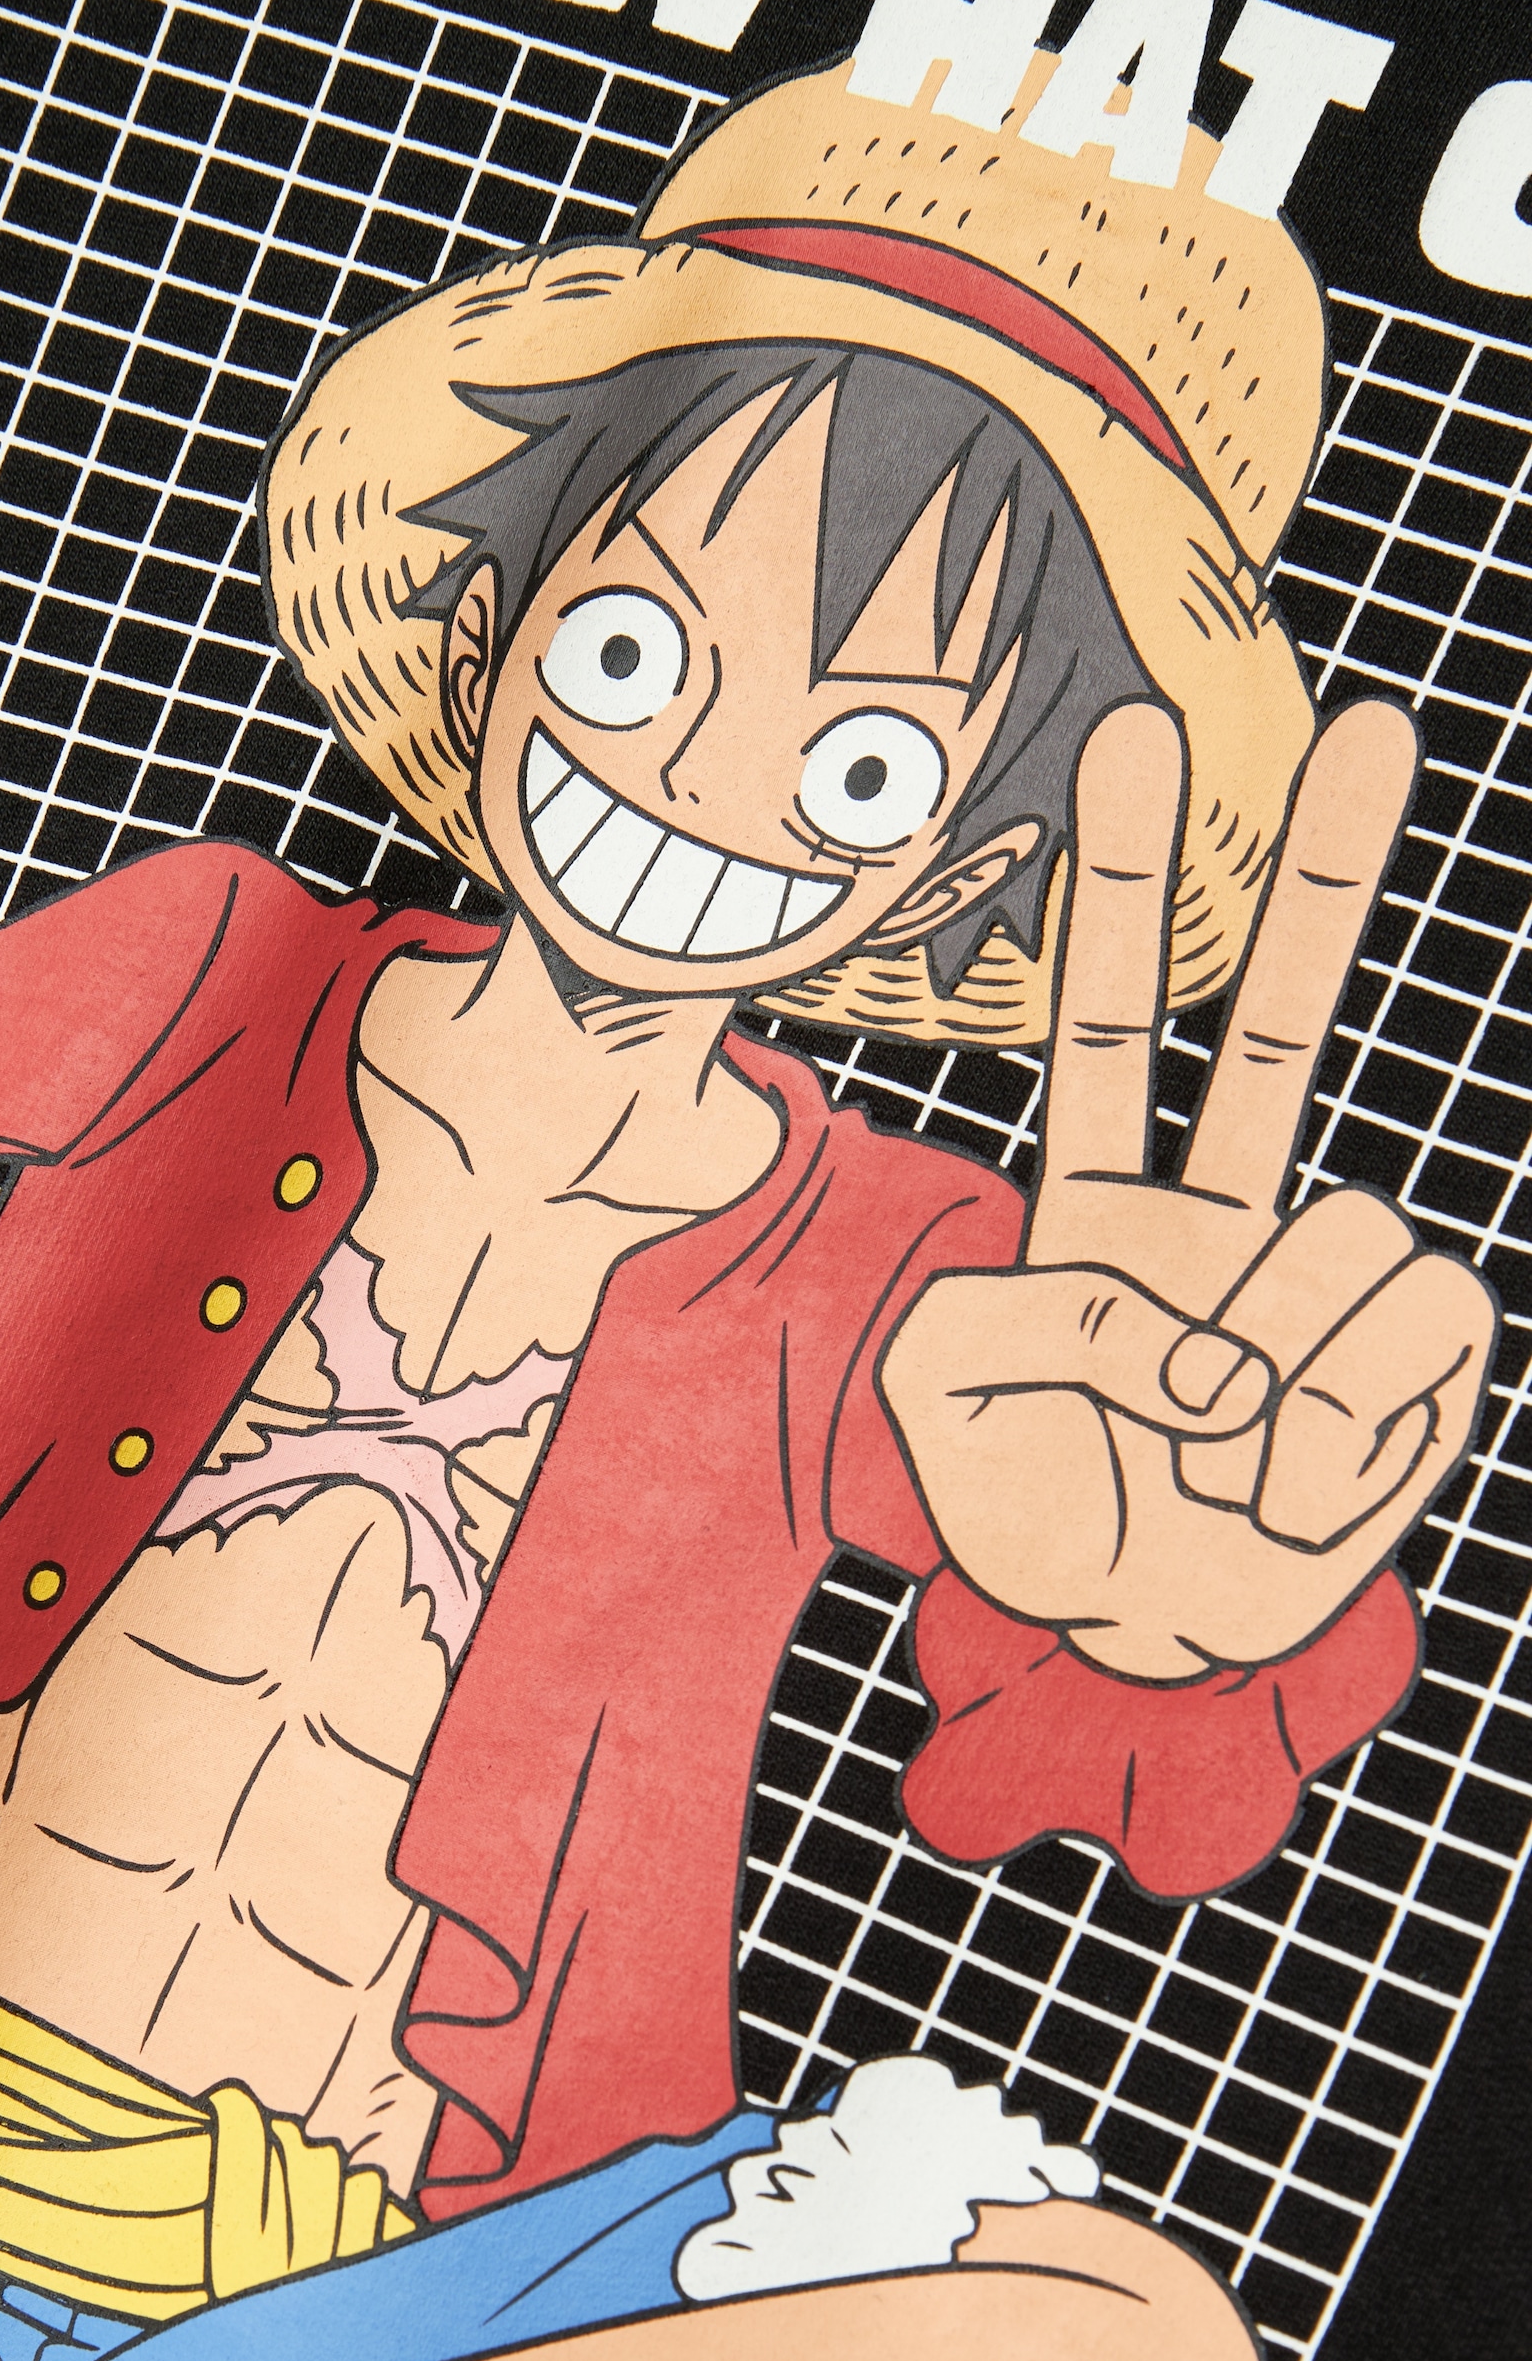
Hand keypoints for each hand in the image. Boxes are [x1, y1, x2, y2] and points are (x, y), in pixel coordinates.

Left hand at [881, 698, 1496, 1678]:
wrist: (1134, 1635)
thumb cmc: (1035, 1511)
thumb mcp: (939, 1398)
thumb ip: (1012, 1322)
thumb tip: (1206, 1341)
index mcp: (1103, 1210)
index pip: (1112, 1031)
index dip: (1125, 898)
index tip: (1130, 746)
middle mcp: (1227, 1224)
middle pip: (1288, 1026)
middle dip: (1333, 874)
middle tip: (1376, 724)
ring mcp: (1328, 1287)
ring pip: (1345, 1233)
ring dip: (1267, 1371)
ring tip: (1220, 1451)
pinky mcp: (1420, 1359)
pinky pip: (1412, 1335)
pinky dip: (1336, 1432)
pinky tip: (1292, 1479)